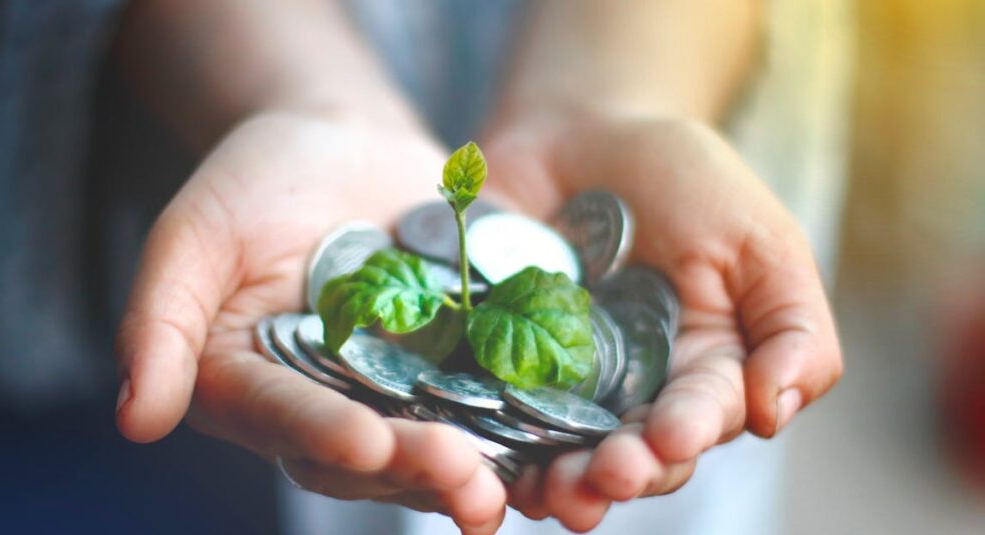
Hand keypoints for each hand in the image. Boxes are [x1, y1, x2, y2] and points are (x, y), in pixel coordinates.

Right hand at [115, 112, 506, 533]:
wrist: (340, 141)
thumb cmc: (252, 181)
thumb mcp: (194, 234)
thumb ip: (159, 321)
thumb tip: (135, 419)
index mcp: (251, 389)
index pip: (284, 419)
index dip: (323, 434)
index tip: (366, 444)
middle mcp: (323, 407)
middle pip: (366, 454)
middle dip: (415, 467)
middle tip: (465, 477)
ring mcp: (394, 393)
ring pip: (430, 447)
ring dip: (471, 472)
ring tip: (508, 486)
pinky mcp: (455, 369)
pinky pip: (486, 406)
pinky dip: (518, 431)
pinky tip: (557, 446)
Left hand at [482, 112, 842, 530]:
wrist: (581, 133)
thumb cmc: (683, 181)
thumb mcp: (758, 239)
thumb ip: (792, 327)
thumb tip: (775, 413)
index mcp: (702, 374)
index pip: (700, 419)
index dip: (686, 433)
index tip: (670, 435)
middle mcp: (633, 396)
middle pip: (631, 456)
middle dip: (622, 472)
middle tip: (606, 475)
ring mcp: (561, 387)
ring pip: (561, 454)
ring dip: (559, 482)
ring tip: (552, 490)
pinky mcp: (496, 367)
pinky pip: (490, 416)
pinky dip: (490, 446)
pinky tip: (486, 463)